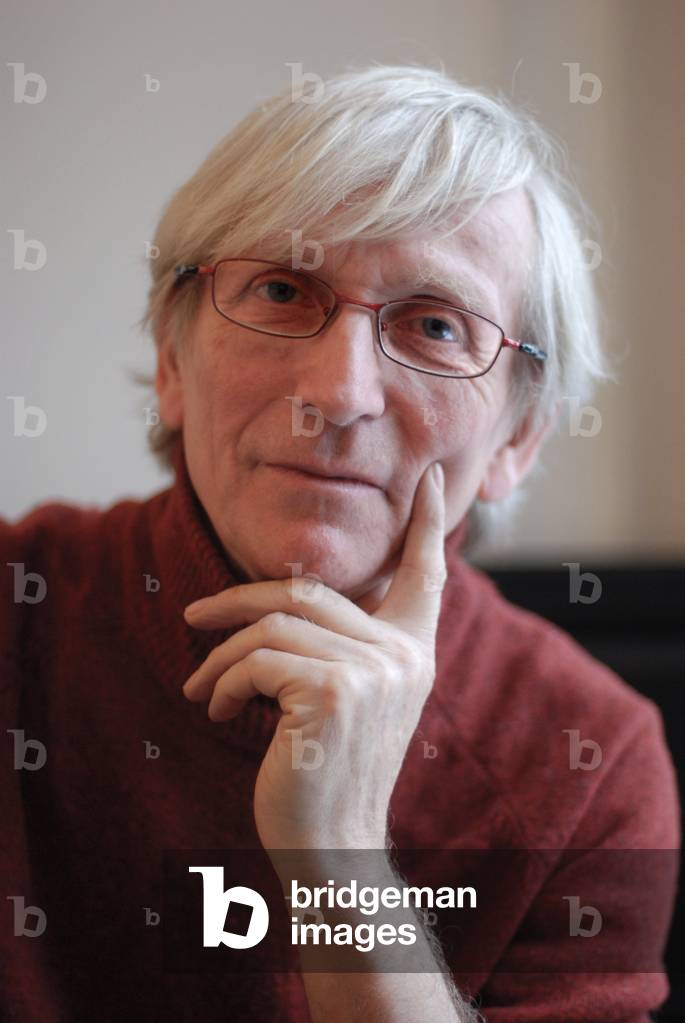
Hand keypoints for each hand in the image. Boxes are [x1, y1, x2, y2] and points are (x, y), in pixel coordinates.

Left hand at [182, 461, 446, 851]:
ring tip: (204, 692)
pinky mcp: (333, 693)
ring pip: (272, 627)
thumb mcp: (347, 699)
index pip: (425, 574)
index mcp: (412, 651)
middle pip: (304, 593)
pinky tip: (220, 713)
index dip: (430, 522)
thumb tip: (285, 599)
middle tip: (193, 615)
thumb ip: (341, 646)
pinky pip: (256, 662)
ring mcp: (373, 671)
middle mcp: (404, 654)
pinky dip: (223, 685)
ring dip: (222, 659)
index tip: (433, 476)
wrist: (332, 847)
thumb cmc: (327, 772)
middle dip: (238, 602)